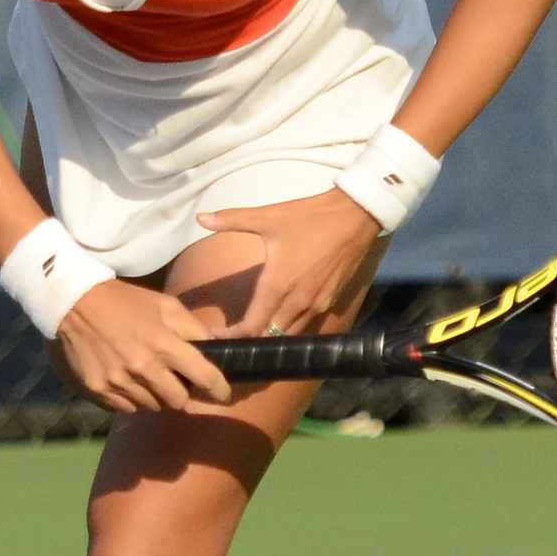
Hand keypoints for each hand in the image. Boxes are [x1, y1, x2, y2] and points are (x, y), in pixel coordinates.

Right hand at [52, 280, 232, 414]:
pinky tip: (123, 378)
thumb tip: (216, 347)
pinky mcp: (98, 391)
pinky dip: (129, 397)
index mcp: (164, 344)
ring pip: (151, 406)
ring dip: (152, 395)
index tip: (222, 394)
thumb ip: (193, 328)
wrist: (74, 303)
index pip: (205, 377)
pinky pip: (125, 407)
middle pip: (178, 401)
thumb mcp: (166, 305)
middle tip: (172, 380)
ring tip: (143, 375)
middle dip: (180, 392)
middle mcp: (143, 368)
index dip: (219, 389)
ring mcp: (119, 382)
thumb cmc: (126, 302)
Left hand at [196, 186, 382, 336]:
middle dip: (249, 340)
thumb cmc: (309, 217)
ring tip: (252, 331)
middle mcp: (298, 303)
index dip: (232, 337)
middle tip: (230, 336)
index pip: (252, 327)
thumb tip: (200, 217)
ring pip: (289, 334)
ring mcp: (317, 305)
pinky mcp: (331, 302)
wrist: (355, 215)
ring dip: (270, 336)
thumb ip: (232, 220)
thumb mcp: (268, 216)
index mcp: (278, 285)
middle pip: (269, 336)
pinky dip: (290, 327)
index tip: (215, 336)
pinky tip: (280, 318)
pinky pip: (306, 324)